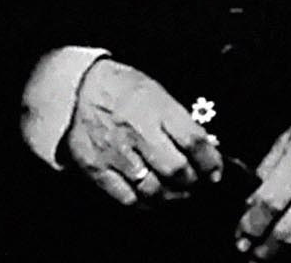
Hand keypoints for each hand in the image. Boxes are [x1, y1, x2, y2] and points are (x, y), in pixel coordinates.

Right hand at [60, 58, 222, 205]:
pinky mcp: (97, 169)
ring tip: (177, 192)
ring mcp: (115, 153)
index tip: (215, 170)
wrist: (76, 88)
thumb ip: (178, 120)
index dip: (211, 161)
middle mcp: (136, 131)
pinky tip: (151, 196)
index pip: (194, 141)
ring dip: (172, 196)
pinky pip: (128, 197)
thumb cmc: (120, 88)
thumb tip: (206, 148)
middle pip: (177, 170)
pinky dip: (145, 202)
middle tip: (197, 183)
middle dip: (193, 182)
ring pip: (154, 189)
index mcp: (154, 108)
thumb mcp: (155, 91)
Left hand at [234, 116, 290, 257]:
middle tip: (253, 252)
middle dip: (265, 249)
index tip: (241, 236)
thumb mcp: (289, 139)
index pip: (270, 204)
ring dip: (289, 254)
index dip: (251, 225)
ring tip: (275, 253)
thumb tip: (251, 203)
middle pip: (288, 233)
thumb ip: (268, 170)